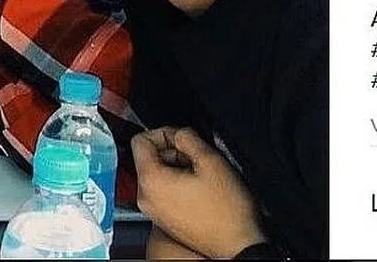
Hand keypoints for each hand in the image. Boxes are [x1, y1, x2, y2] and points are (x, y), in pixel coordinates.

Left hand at [132, 127, 265, 258]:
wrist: (236, 244)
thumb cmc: (226, 210)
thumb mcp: (210, 160)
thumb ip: (188, 137)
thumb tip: (178, 133)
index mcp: (151, 181)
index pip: (139, 140)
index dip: (163, 133)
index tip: (181, 138)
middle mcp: (146, 198)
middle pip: (148, 158)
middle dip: (172, 151)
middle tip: (196, 157)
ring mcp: (153, 210)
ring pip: (156, 173)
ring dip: (177, 167)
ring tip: (201, 174)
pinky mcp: (163, 219)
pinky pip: (162, 190)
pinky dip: (178, 183)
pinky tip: (199, 188)